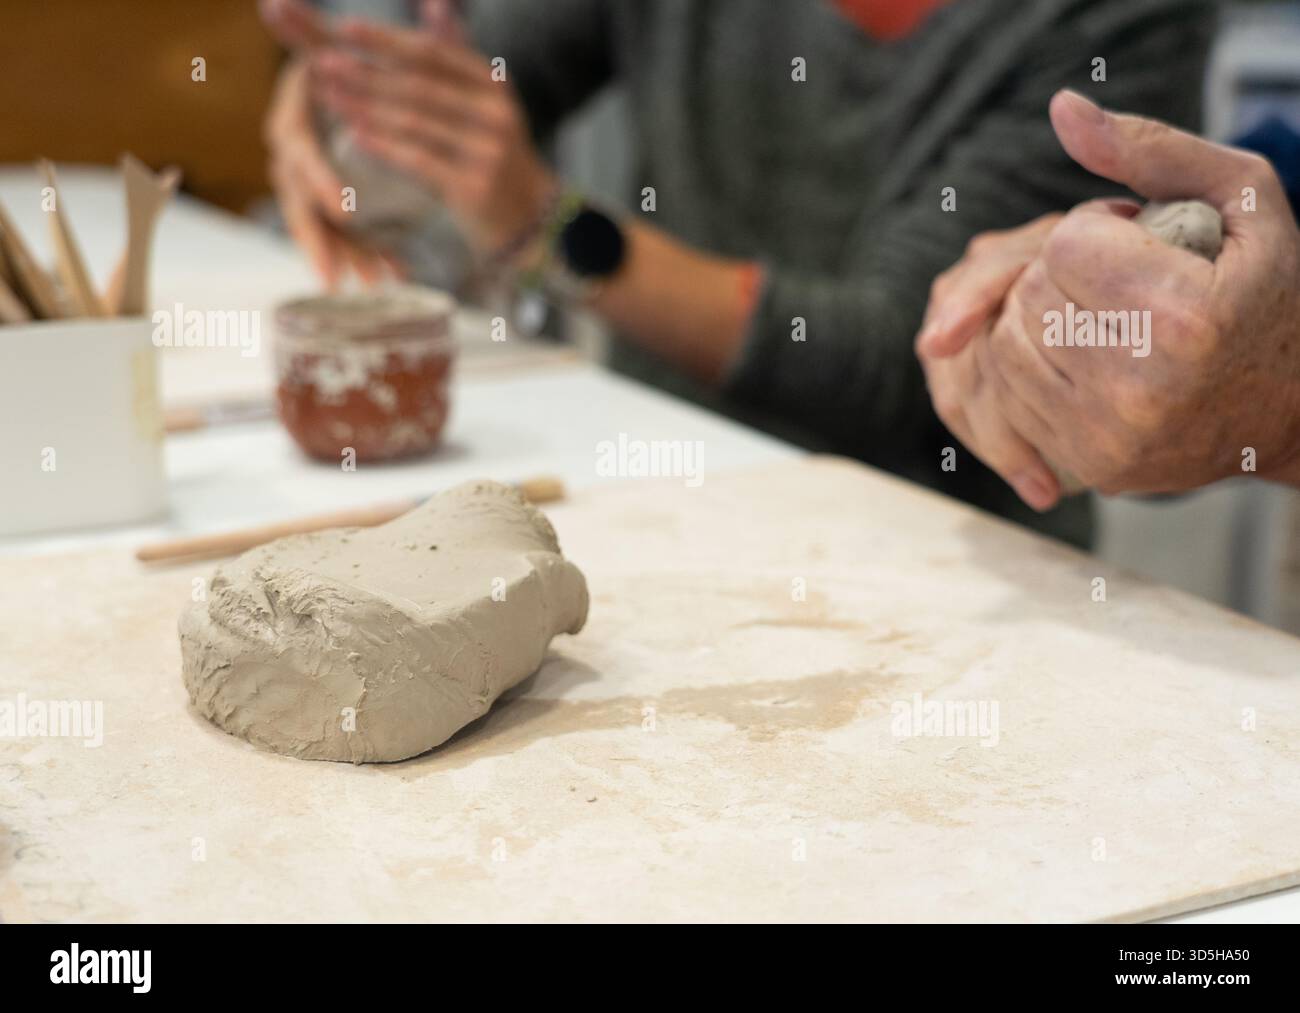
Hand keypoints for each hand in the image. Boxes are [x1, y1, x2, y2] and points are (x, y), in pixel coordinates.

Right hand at [261, 3, 391, 287]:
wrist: (349, 84)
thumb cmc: (343, 63)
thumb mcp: (331, 49)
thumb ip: (309, 33)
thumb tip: (274, 1)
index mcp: (292, 120)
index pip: (299, 154)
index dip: (320, 180)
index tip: (345, 208)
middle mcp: (292, 158)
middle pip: (300, 205)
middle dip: (322, 242)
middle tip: (338, 276)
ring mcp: (308, 188)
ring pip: (322, 230)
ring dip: (346, 258)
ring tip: (374, 284)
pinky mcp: (328, 207)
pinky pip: (342, 238)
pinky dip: (363, 256)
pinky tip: (388, 276)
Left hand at [311, 0, 557, 253]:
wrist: (528, 215)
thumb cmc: (490, 152)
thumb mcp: (482, 99)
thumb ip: (455, 54)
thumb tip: (434, 2)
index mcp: (492, 83)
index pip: (432, 52)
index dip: (387, 39)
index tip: (345, 28)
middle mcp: (494, 111)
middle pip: (418, 84)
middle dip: (366, 72)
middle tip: (322, 61)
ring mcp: (488, 150)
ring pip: (415, 121)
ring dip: (366, 107)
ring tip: (327, 96)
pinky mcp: (475, 186)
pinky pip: (420, 160)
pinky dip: (384, 146)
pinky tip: (354, 136)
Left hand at [922, 89, 1299, 503]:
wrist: (1292, 407)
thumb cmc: (1266, 291)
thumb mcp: (1241, 199)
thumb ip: (1151, 148)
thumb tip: (1063, 110)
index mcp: (1181, 315)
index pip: (1068, 243)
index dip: (1099, 231)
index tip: (1144, 244)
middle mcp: (1139, 385)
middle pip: (1030, 295)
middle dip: (1064, 276)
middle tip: (1123, 284)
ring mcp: (1110, 434)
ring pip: (1009, 345)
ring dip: (1044, 320)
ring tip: (1106, 318)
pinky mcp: (1090, 464)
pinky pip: (1012, 395)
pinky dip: (1038, 367)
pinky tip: (1091, 359)